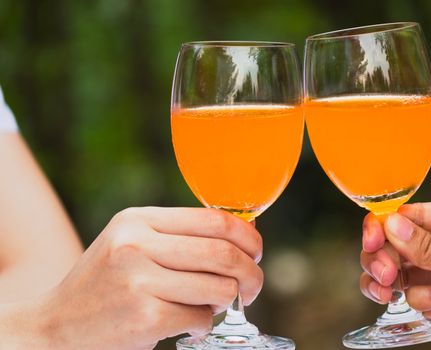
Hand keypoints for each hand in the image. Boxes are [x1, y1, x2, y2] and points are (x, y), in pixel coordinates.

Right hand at [2, 207, 262, 349]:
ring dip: (226, 301)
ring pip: (219, 287)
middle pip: (223, 253)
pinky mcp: (145, 317)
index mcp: (138, 220)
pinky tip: (187, 326)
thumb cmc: (105, 284)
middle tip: (253, 286)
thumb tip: (242, 237)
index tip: (256, 251)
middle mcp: (136, 244)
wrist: (56, 327)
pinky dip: (203, 325)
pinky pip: (201, 318)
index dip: (247, 236)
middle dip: (251, 273)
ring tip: (212, 305)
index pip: (214, 220)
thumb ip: (178, 237)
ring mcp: (139, 280)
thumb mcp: (131, 244)